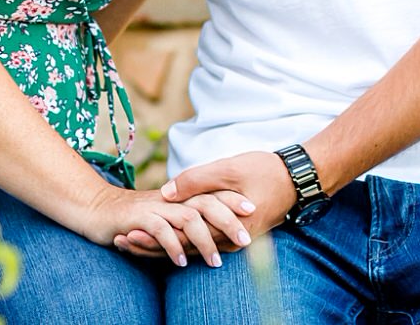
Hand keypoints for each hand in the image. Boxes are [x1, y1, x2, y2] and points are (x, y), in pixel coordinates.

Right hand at [84, 186, 244, 268]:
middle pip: (206, 203)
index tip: (253, 211)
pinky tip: (182, 262)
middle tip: (246, 241)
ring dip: (204, 240)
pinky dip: (173, 246)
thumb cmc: (133, 218)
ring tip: (217, 261)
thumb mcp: (162, 217)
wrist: (95, 209)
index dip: (232, 200)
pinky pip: (160, 230)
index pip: (211, 193)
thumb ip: (184, 221)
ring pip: (187, 217)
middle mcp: (170, 199)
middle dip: (228, 220)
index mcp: (179, 196)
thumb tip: (213, 232)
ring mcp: (154, 207)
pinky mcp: (137, 218)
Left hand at [117, 152, 295, 258]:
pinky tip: (163, 237)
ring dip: (162, 245)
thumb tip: (166, 193)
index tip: (126, 233)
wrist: (297, 179)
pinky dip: (180, 241)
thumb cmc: (264, 170)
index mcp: (225, 227)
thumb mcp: (228, 170)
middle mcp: (229, 240)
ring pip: (191, 248)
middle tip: (121, 241)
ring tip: (133, 243)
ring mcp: (232, 239)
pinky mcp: (234, 234)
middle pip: (183, 249)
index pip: (181, 239)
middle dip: (151, 246)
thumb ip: (196, 181)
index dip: (152, 238)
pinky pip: (202, 242)